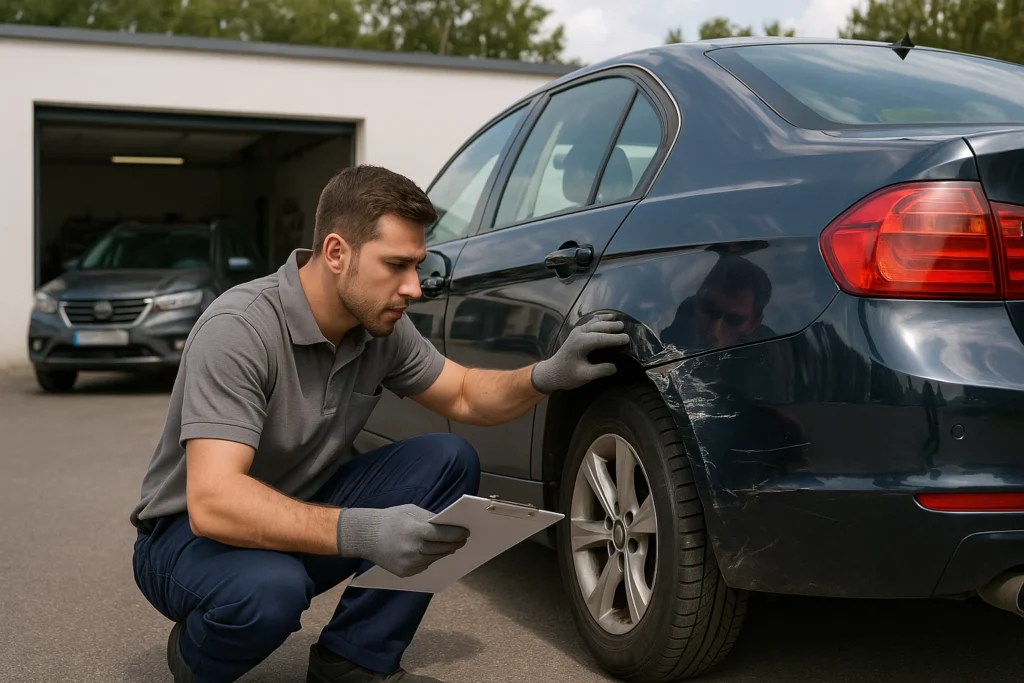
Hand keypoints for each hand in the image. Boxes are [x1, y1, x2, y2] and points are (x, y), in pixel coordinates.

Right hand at [338, 504, 468, 577]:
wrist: (366, 536)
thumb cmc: (390, 519)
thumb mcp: (411, 511)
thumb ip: (430, 519)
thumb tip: (449, 525)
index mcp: (416, 531)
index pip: (444, 534)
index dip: (457, 534)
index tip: (466, 533)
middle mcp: (414, 549)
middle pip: (442, 549)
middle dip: (454, 544)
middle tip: (462, 540)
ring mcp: (410, 563)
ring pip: (435, 558)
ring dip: (443, 552)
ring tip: (449, 545)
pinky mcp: (405, 572)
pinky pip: (424, 565)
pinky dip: (429, 558)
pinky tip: (430, 552)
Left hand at [530, 314, 629, 393]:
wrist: (551, 372)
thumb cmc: (567, 375)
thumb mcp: (584, 376)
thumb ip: (600, 371)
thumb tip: (615, 367)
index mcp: (581, 343)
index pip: (601, 338)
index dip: (614, 338)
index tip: (627, 339)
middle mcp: (579, 334)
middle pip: (598, 327)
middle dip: (612, 326)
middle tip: (624, 327)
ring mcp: (577, 331)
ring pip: (594, 322)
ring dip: (606, 320)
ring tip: (617, 319)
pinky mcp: (576, 333)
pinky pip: (590, 322)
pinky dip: (599, 319)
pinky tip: (605, 317)